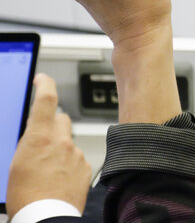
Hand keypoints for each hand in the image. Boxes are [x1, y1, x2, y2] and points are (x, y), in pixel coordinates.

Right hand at [6, 74, 90, 218]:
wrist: (47, 218)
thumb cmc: (26, 198)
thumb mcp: (15, 165)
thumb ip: (28, 145)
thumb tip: (33, 137)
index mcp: (39, 139)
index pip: (46, 100)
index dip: (45, 84)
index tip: (42, 79)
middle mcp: (61, 142)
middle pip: (60, 119)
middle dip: (51, 124)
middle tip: (41, 139)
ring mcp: (75, 154)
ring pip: (69, 140)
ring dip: (60, 147)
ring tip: (47, 168)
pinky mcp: (85, 167)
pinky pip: (77, 157)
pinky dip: (69, 163)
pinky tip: (59, 178)